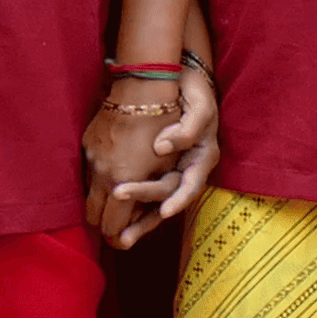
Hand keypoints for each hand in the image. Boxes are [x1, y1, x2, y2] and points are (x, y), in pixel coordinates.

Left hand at [88, 66, 220, 247]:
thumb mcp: (200, 105)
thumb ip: (187, 128)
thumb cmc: (194, 91)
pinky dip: (132, 206)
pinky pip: (145, 191)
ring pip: (156, 203)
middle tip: (123, 233)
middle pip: (168, 200)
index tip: (163, 212)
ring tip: (119, 240)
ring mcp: (172, 170)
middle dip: (147, 218)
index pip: (190, 185)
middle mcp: (188, 169)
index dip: (179, 200)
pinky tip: (114, 218)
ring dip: (138, 222)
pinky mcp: (156, 167)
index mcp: (202, 158)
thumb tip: (161, 147)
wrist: (181, 77)